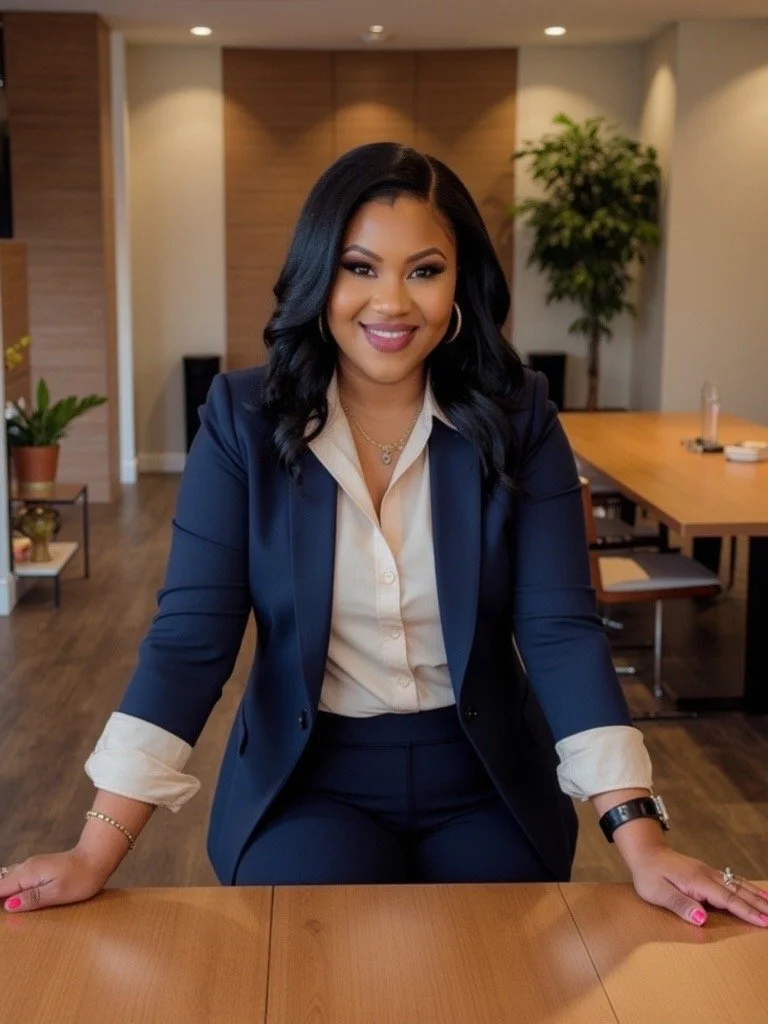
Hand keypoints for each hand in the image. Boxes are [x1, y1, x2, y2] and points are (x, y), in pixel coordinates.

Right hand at [0, 848, 111, 913]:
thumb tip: (8, 906)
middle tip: (6, 920)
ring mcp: (32, 867)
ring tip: (9, 913)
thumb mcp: (57, 892)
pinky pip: (20, 881)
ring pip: (10, 882)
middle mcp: (26, 867)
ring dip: (5, 896)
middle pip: (2, 885)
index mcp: (28, 873)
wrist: (98, 857)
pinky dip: (14, 891)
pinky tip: (18, 902)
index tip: (1, 917)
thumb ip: (32, 898)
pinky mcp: (39, 869)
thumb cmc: (81, 877)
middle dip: (0, 900)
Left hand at [629, 846, 767, 927]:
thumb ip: (680, 905)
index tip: (765, 922)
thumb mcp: (657, 892)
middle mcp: (707, 875)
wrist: (645, 851)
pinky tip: (755, 891)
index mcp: (697, 881)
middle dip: (759, 905)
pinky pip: (732, 880)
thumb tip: (702, 918)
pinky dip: (746, 887)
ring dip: (756, 896)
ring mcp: (708, 872)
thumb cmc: (648, 874)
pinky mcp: (706, 872)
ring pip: (738, 884)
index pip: (728, 900)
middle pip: (738, 891)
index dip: (747, 912)